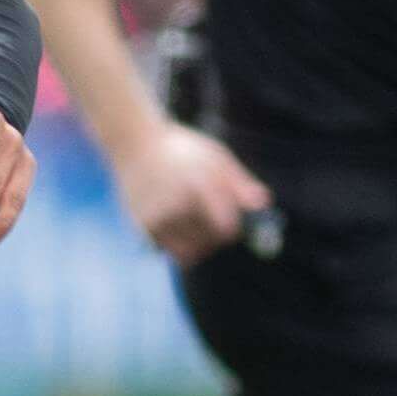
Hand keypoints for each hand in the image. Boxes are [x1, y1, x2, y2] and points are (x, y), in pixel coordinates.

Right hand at [112, 115, 272, 263]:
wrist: (133, 143)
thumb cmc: (182, 150)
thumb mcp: (215, 156)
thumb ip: (240, 183)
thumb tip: (264, 204)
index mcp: (199, 182)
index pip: (226, 227)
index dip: (232, 227)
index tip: (229, 219)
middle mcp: (177, 202)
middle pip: (211, 242)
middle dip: (216, 235)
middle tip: (206, 216)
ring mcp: (157, 216)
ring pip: (191, 251)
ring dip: (197, 243)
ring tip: (189, 219)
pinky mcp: (142, 227)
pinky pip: (171, 252)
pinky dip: (177, 245)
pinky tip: (173, 223)